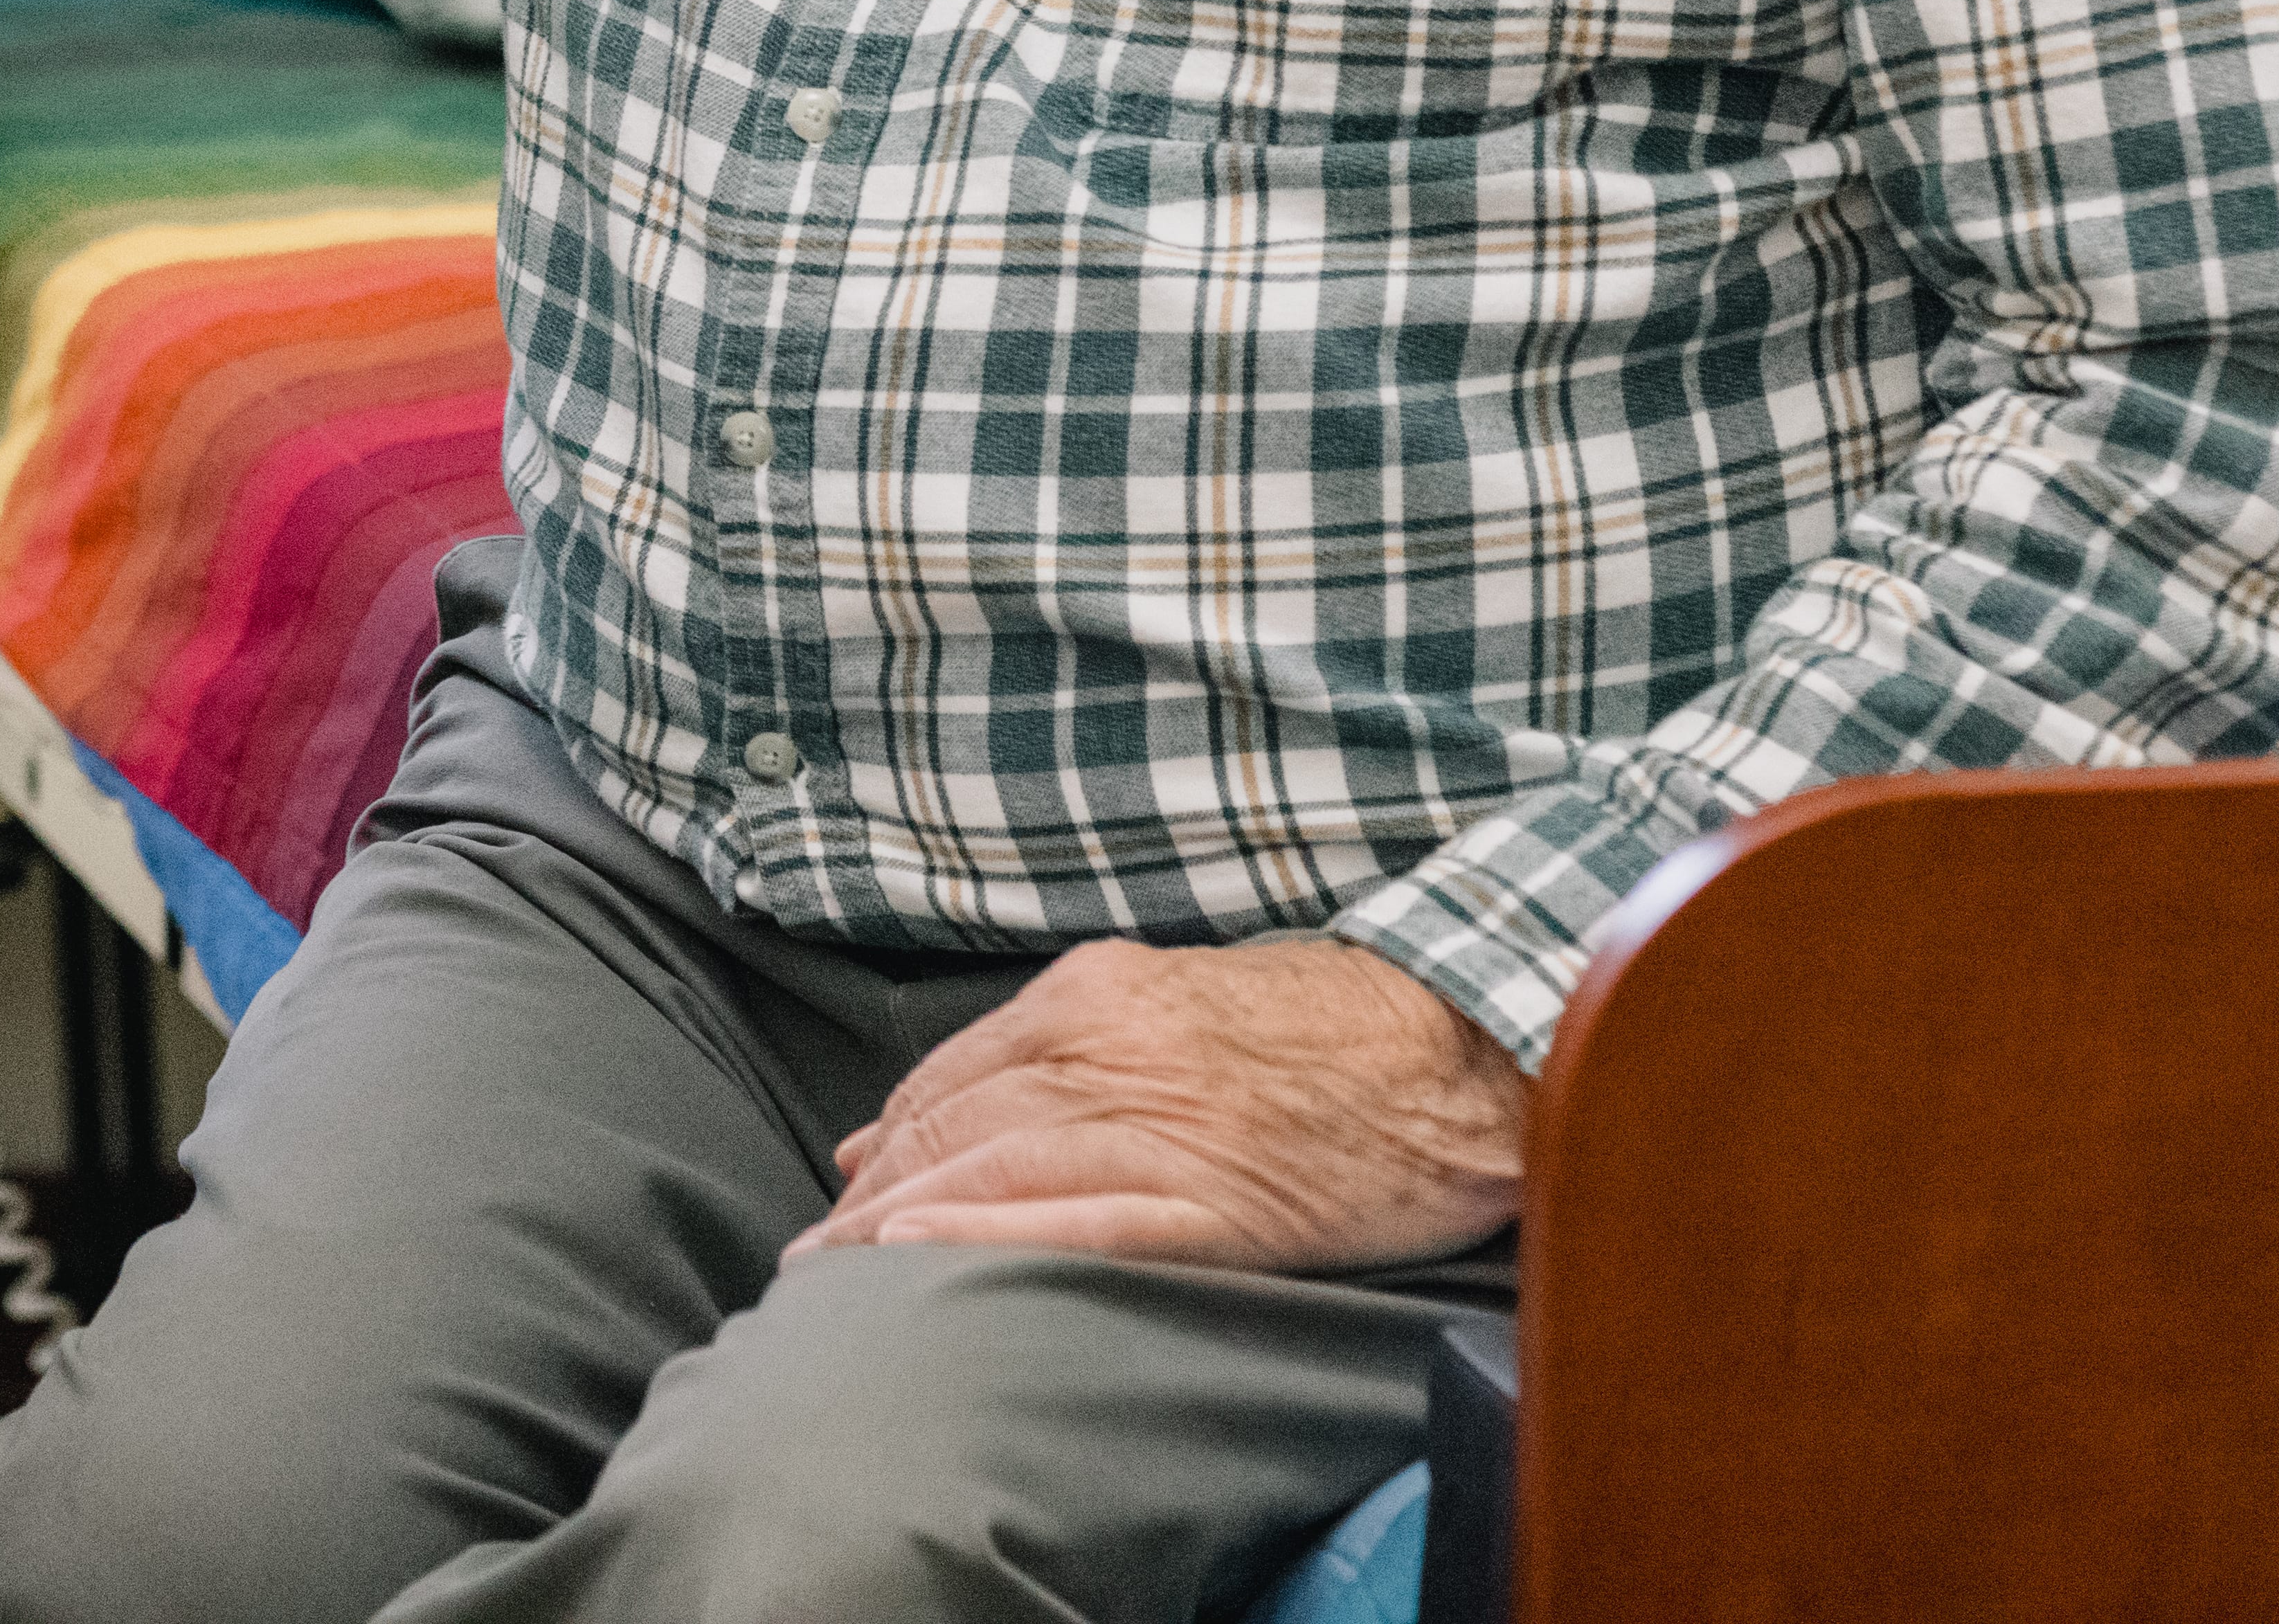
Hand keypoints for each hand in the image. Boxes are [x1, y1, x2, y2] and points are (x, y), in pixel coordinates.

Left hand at [795, 935, 1524, 1273]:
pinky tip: (915, 1257)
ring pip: (988, 1172)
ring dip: (895, 1229)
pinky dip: (985, 1238)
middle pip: (949, 1127)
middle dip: (869, 1198)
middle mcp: (1105, 1047)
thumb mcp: (1176, 1003)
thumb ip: (1057, 1048)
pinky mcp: (1217, 1196)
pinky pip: (1076, 1221)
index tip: (846, 1193)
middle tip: (810, 1259)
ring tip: (833, 1281)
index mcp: (1094, 997)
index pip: (948, 1076)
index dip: (889, 1141)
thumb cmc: (1332, 1031)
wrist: (1468, 1041)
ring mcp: (1159, 1121)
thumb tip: (941, 1110)